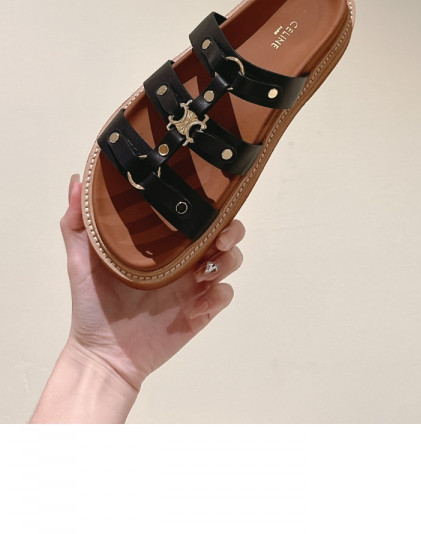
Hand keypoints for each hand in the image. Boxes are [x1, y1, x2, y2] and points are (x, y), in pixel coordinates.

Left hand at [33, 168, 243, 420]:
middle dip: (230, 228)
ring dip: (227, 259)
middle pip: (223, 231)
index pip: (193, 210)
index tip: (205, 195)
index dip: (206, 200)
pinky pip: (223, 296)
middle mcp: (182, 258)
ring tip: (203, 272)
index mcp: (160, 241)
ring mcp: (192, 285)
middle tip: (218, 237)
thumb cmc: (92, 304)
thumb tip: (77, 179)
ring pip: (229, 260)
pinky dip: (217, 296)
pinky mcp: (199, 312)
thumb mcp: (80, 259)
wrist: (102, 354)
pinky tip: (195, 305)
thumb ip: (77, 221)